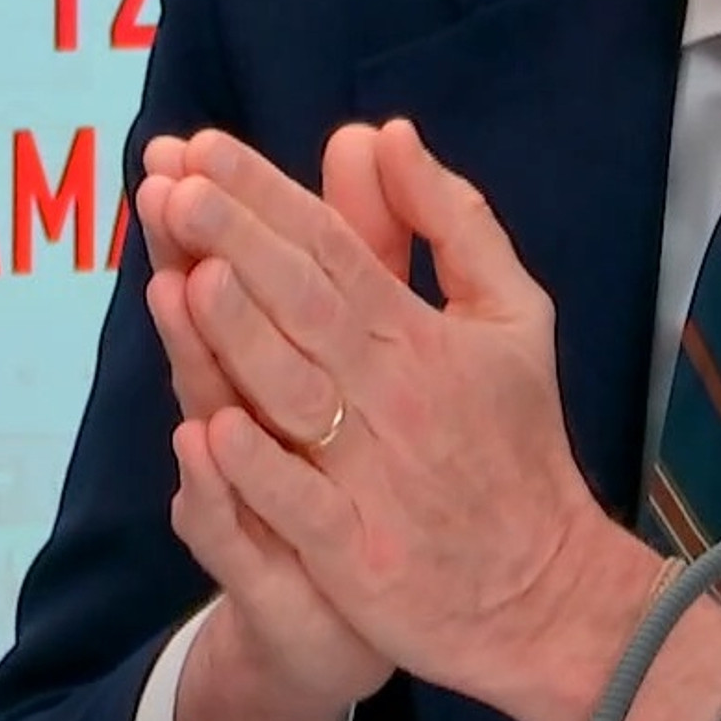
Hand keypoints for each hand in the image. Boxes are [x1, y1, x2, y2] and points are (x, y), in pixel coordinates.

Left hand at [160, 121, 621, 720]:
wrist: (543, 586)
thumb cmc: (515, 435)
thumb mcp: (511, 311)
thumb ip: (450, 220)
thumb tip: (389, 133)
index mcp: (423, 332)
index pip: (335, 245)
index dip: (269, 197)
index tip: (205, 149)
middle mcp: (395, 394)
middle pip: (306, 305)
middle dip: (240, 242)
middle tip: (177, 186)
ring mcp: (373, 478)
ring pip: (296, 395)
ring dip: (240, 337)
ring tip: (188, 275)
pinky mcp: (357, 558)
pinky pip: (301, 508)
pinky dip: (259, 471)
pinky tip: (211, 428)